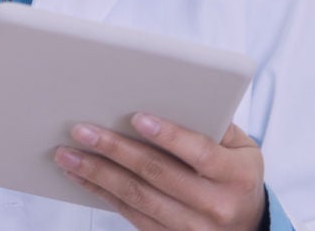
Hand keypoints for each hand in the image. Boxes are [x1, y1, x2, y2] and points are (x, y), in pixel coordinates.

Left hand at [54, 114, 265, 230]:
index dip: (169, 135)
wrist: (247, 225)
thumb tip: (166, 96)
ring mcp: (191, 228)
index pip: (201, 153)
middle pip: (158, 174)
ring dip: (98, 173)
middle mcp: (215, 206)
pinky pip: (129, 214)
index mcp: (237, 176)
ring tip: (67, 154)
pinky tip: (80, 175)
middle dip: (116, 150)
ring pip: (137, 197)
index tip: (137, 117)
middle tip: (82, 130)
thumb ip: (213, 125)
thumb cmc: (236, 173)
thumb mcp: (240, 147)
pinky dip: (101, 192)